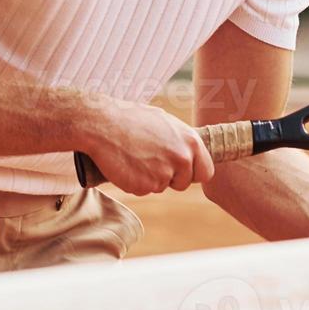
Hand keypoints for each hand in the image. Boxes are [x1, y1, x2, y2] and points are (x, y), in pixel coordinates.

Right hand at [79, 99, 213, 195]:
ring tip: (134, 156)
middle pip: (184, 183)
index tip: (181, 172)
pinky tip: (126, 164)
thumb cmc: (130, 119)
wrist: (102, 124)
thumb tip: (187, 151)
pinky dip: (135, 182)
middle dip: (170, 178)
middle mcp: (182, 158)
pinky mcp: (146, 185)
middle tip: (151, 162)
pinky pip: (143, 190)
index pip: (206, 171)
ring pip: (161, 186)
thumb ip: (180, 140)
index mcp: (191, 141)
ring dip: (149, 178)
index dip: (193, 173)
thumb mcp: (164, 122)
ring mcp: (165, 174)